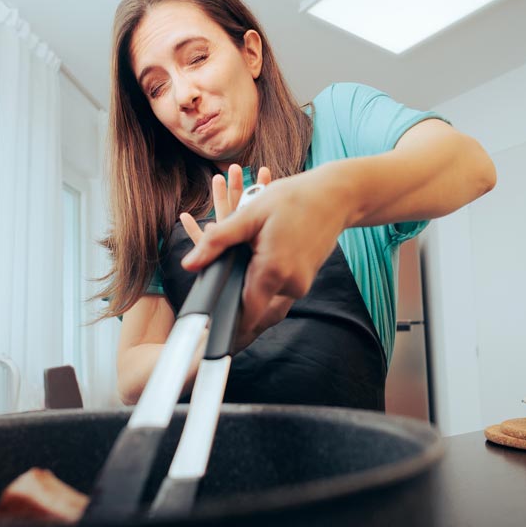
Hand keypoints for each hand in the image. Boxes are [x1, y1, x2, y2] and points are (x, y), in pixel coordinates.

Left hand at [179, 164, 294, 352]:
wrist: (336, 196)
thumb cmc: (293, 199)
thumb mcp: (249, 214)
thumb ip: (217, 242)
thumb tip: (189, 265)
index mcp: (273, 271)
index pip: (245, 314)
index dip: (226, 323)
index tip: (209, 330)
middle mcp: (290, 285)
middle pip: (252, 303)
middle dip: (236, 291)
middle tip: (223, 272)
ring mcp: (301, 285)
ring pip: (265, 293)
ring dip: (252, 278)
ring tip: (250, 249)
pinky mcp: (305, 280)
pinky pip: (277, 285)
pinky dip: (267, 272)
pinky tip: (267, 248)